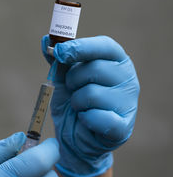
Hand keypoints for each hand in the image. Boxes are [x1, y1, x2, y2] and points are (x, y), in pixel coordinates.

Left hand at [41, 35, 139, 176]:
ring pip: (92, 94)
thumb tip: (47, 39)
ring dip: (76, 101)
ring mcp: (129, 103)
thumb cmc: (74, 101)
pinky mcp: (123, 126)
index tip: (59, 51)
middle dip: (73, 80)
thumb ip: (58, 59)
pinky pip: (96, 117)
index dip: (80, 47)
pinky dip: (84, 118)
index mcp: (116, 61)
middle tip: (72, 88)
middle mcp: (128, 78)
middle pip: (95, 69)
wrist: (76, 136)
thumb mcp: (63, 78)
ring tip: (80, 106)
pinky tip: (86, 120)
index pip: (103, 46)